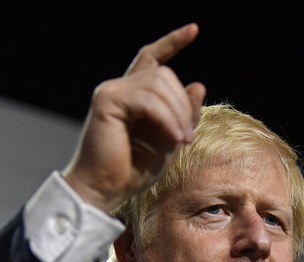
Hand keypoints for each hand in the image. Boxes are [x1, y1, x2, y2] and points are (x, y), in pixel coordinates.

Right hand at [62, 23, 205, 212]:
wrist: (105, 189)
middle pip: (164, 74)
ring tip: (183, 141)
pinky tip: (175, 139)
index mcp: (134, 95)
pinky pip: (148, 100)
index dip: (173, 42)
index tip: (194, 30)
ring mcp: (111, 91)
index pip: (152, 58)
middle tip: (188, 137)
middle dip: (183, 103)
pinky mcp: (107, 100)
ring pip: (159, 84)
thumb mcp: (170, 140)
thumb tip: (198, 84)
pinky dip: (167, 119)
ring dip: (178, 113)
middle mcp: (120, 88)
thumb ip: (184, 115)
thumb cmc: (134, 170)